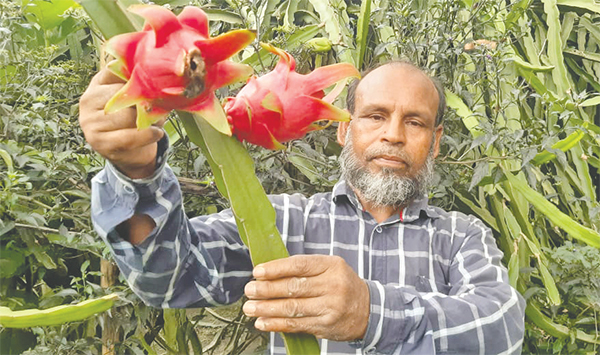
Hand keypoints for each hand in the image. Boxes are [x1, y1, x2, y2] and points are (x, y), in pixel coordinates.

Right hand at [79, 68, 164, 178]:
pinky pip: (128, 136)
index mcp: (98, 82)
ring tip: (156, 122)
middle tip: (159, 107)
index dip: (140, 75)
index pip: (117, 69)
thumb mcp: (136, 96)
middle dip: (146, 101)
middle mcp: (88, 99)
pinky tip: (156, 133)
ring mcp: (90, 121)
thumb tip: (160, 75)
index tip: (156, 80)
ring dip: (148, 120)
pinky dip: (147, 135)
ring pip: (127, 116)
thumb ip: (140, 83)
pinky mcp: (98, 141)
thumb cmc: (135, 118)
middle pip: (124, 94)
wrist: (131, 152)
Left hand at [243, 255, 369, 340]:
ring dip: (267, 309)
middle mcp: (333, 285)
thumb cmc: (342, 284)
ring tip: (250, 308)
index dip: (276, 268)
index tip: (257, 272)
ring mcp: (330, 307)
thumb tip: (269, 273)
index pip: (299, 265)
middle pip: (294, 287)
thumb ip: (305, 269)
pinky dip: (276, 324)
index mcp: (332, 266)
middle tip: (249, 290)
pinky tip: (262, 323)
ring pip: (293, 308)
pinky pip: (297, 325)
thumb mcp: (330, 268)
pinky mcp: (326, 325)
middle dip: (267, 289)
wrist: (369, 309)